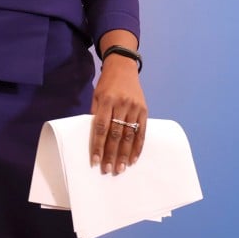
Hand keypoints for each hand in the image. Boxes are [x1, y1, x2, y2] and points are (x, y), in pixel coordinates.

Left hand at [90, 53, 146, 174]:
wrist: (123, 68)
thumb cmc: (106, 84)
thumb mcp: (96, 95)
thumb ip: (96, 114)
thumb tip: (94, 137)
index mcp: (106, 100)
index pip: (101, 127)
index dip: (98, 145)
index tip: (95, 161)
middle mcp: (122, 105)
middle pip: (116, 134)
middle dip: (112, 154)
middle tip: (109, 170)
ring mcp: (134, 108)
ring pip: (129, 135)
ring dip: (125, 154)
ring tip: (120, 168)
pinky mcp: (144, 110)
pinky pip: (142, 132)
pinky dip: (138, 147)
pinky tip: (133, 159)